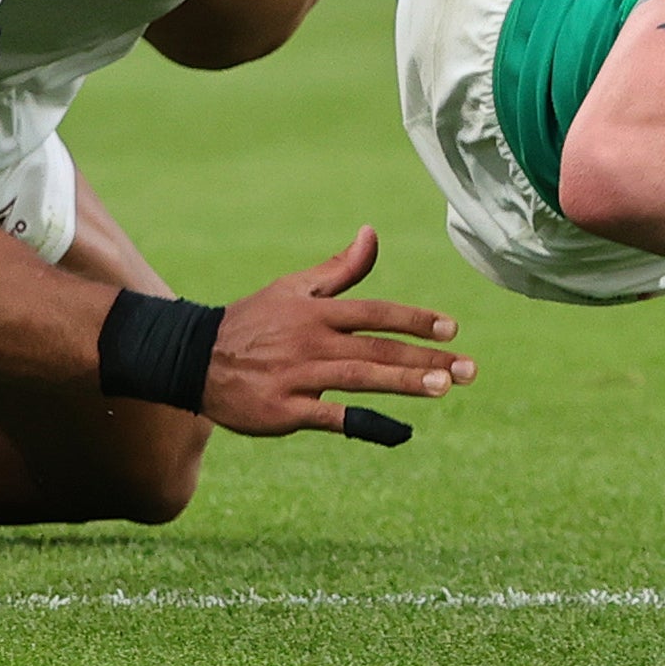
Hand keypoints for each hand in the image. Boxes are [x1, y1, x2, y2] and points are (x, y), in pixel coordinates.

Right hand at [202, 226, 474, 440]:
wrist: (195, 358)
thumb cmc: (254, 320)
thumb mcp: (294, 288)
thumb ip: (339, 268)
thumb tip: (372, 233)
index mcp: (316, 312)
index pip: (375, 313)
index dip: (414, 320)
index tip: (452, 329)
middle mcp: (311, 342)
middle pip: (377, 348)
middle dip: (426, 358)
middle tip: (469, 369)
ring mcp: (298, 377)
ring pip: (361, 379)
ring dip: (404, 382)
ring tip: (444, 387)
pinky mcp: (285, 411)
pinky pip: (333, 418)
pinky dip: (367, 426)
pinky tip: (401, 433)